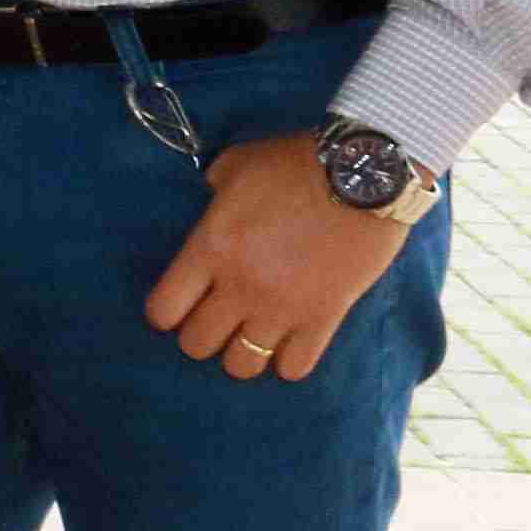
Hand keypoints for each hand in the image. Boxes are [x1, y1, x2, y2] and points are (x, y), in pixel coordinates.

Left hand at [145, 133, 407, 380]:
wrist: (366, 174)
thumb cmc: (296, 163)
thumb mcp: (237, 164)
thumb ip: (213, 188)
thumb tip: (210, 197)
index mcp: (210, 248)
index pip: (163, 310)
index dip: (165, 313)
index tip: (176, 307)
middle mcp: (239, 286)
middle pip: (198, 344)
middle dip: (200, 336)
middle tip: (215, 321)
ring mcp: (282, 307)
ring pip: (242, 364)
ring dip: (242, 354)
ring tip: (250, 338)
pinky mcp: (325, 318)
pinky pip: (295, 367)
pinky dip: (288, 362)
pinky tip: (289, 344)